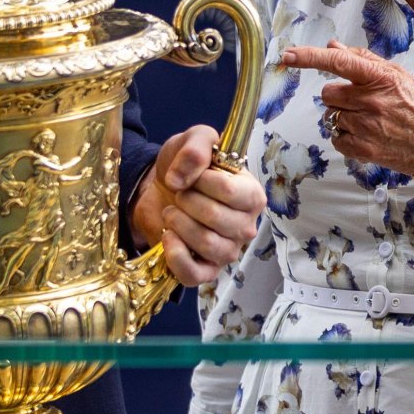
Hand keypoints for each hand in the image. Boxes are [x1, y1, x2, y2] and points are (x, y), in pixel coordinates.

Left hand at [130, 124, 263, 286]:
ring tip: (172, 212)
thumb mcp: (193, 140)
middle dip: (186, 200)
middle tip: (179, 194)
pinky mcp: (206, 271)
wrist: (161, 190)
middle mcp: (246, 226)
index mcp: (251, 194)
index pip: (228, 190)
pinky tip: (168, 235)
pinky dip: (175, 254)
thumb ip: (196, 146)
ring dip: (178, 222)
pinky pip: (193, 273)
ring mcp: (228, 251)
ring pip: (205, 243)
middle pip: (214, 217)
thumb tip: (181, 178)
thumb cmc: (186, 167)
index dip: (200, 180)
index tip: (191, 175)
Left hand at [282, 39, 413, 176]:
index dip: (309, 57)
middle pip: (327, 94)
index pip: (338, 62)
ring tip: (369, 121)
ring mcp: (367, 127)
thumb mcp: (397, 75)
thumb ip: (363, 59)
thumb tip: (331, 46)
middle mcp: (371, 101)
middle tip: (361, 103)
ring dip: (342, 117)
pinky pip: (335, 138)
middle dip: (338, 97)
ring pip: (330, 116)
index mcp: (380, 78)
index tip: (288, 55)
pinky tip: (367, 135)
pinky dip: (345, 137)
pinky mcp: (363, 149)